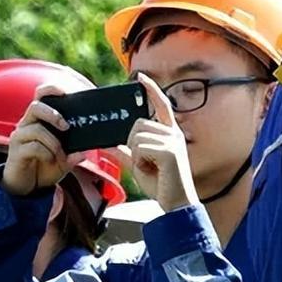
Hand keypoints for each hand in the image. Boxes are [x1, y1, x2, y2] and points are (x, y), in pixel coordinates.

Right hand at [1, 82, 90, 195]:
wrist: (25, 188)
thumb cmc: (44, 168)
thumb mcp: (63, 162)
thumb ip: (73, 156)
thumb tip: (83, 153)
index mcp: (39, 121)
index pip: (40, 96)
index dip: (50, 90)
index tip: (64, 92)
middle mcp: (26, 125)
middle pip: (36, 106)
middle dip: (53, 115)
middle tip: (66, 127)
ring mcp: (19, 137)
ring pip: (36, 129)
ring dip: (53, 142)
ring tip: (59, 155)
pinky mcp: (15, 151)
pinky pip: (33, 147)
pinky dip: (46, 153)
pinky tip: (49, 160)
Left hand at [125, 74, 197, 211]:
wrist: (175, 204)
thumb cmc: (161, 185)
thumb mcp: (139, 166)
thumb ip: (125, 153)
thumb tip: (106, 144)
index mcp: (170, 133)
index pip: (161, 105)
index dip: (151, 90)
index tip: (142, 77)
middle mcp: (173, 133)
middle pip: (138, 124)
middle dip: (133, 144)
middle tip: (146, 163)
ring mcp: (172, 141)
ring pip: (136, 137)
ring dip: (137, 155)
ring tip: (150, 168)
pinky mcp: (169, 151)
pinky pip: (140, 148)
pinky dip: (140, 162)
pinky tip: (153, 171)